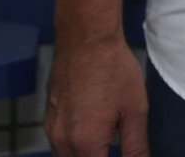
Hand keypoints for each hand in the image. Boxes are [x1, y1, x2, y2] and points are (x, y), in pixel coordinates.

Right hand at [45, 34, 148, 156]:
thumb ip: (136, 146)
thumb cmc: (114, 71)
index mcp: (86, 144)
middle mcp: (62, 141)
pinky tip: (92, 130)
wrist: (85, 40)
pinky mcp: (48, 118)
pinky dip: (75, 145)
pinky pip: (59, 143)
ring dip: (86, 154)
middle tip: (115, 145)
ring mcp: (51, 130)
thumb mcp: (135, 110)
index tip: (127, 153)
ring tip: (107, 141)